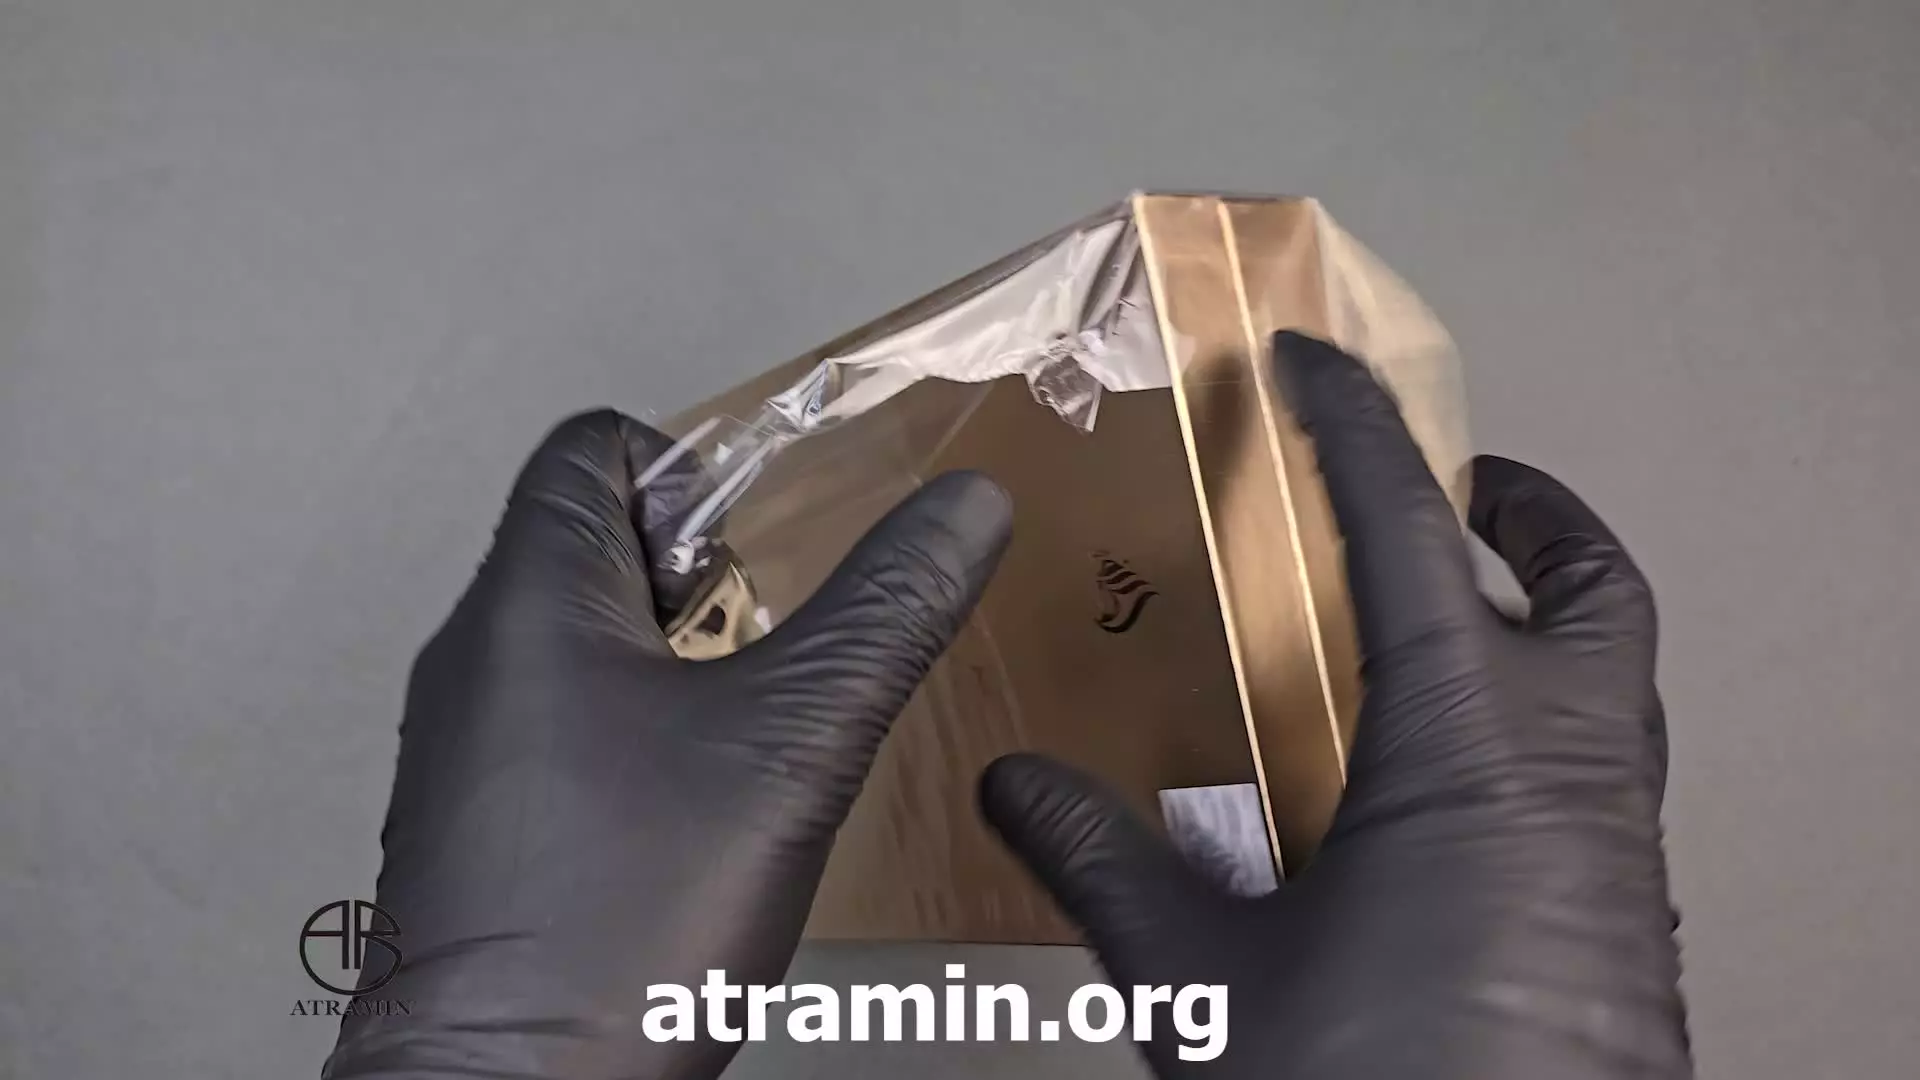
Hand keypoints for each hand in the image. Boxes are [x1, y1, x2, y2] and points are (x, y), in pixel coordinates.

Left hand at [325, 410, 1011, 1079]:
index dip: (696, 468)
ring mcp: (465, 748)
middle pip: (595, 542)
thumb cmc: (629, 914)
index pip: (593, 446)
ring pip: (583, 644)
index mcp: (529, 599)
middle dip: (708, 578)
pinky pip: (560, 730)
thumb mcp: (794, 745)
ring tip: (753, 739)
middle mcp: (474, 656)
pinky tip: (696, 817)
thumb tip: (970, 503)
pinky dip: (638, 737)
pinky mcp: (475, 829)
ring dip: (680, 663)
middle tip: (779, 655)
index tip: (771, 554)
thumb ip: (885, 612)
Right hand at [981, 333, 1689, 1078]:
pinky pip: (1605, 774)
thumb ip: (1104, 867)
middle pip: (1593, 586)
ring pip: (1618, 683)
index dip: (1355, 427)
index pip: (1409, 530)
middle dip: (1533, 515)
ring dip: (1548, 623)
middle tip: (1464, 483)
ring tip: (1452, 622)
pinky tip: (1452, 786)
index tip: (1312, 364)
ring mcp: (1616, 848)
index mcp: (1467, 742)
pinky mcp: (1623, 920)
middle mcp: (1570, 773)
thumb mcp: (1209, 983)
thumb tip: (1012, 789)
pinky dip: (1546, 727)